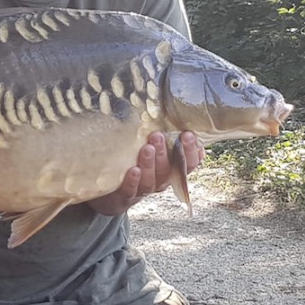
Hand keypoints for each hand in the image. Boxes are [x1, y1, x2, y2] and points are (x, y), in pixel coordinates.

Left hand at [88, 131, 204, 215]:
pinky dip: (133, 180)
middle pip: (169, 169)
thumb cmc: (137, 159)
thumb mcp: (154, 147)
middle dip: (165, 152)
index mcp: (172, 169)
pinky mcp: (126, 195)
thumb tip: (174, 109)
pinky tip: (133, 170)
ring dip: (150, 163)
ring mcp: (145, 188)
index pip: (189, 163)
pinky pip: (132, 189)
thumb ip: (164, 135)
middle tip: (158, 135)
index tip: (188, 134)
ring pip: (152, 179)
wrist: (113, 188)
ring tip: (146, 147)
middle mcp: (161, 180)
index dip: (191, 151)